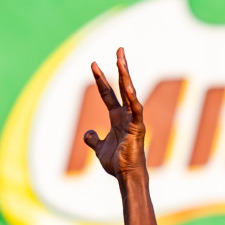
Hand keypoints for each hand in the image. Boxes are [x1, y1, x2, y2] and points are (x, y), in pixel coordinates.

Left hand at [82, 48, 147, 178]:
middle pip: (122, 86)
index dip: (101, 79)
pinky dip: (132, 99)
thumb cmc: (117, 163)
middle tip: (119, 49)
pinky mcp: (138, 127)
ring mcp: (133, 119)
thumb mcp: (99, 149)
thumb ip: (93, 139)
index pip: (108, 94)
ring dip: (125, 76)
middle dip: (120, 68)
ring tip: (121, 59)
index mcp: (117, 118)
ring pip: (130, 93)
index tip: (93, 64)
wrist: (126, 176)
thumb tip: (87, 133)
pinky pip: (136, 110)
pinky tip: (128, 87)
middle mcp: (126, 115)